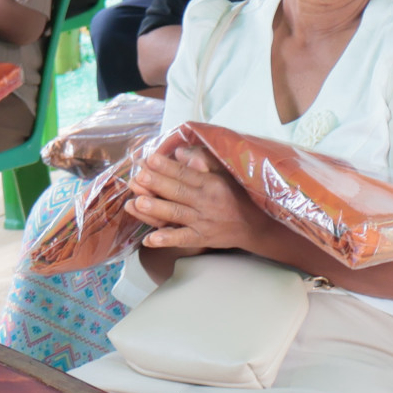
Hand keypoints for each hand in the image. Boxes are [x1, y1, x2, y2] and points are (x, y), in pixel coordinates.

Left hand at [128, 143, 271, 253]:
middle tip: (139, 177)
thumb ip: (204, 161)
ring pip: (176, 214)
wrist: (255, 225)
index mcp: (211, 183)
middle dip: (157, 184)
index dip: (167, 166)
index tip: (150, 159)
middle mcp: (205, 202)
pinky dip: (166, 240)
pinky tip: (149, 240)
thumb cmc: (238, 196)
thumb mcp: (226, 173)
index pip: (185, 173)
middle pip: (177, 192)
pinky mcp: (201, 238)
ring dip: (156, 209)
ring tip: (137, 203)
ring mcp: (202, 222)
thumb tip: (179, 152)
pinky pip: (182, 239)